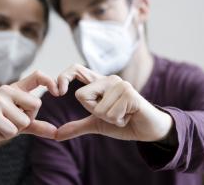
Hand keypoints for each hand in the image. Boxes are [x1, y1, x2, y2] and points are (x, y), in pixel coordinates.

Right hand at [0, 71, 59, 144]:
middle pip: (36, 104)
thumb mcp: (18, 123)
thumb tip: (56, 132)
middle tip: (11, 120)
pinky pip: (13, 130)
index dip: (50, 81)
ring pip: (25, 120)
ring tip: (2, 125)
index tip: (59, 92)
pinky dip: (6, 135)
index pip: (37, 76)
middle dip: (28, 118)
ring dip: (15, 129)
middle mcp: (7, 90)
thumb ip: (36, 125)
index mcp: (15, 88)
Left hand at [55, 65, 173, 141]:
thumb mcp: (97, 124)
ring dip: (109, 119)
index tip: (58, 92)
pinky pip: (110, 114)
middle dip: (94, 112)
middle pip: (82, 96)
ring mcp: (120, 84)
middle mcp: (109, 79)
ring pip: (98, 109)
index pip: (75, 69)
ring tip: (123, 115)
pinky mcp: (129, 93)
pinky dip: (118, 121)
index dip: (63, 77)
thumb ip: (77, 127)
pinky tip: (129, 116)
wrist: (148, 130)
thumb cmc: (124, 123)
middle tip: (111, 113)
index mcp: (99, 82)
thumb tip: (55, 135)